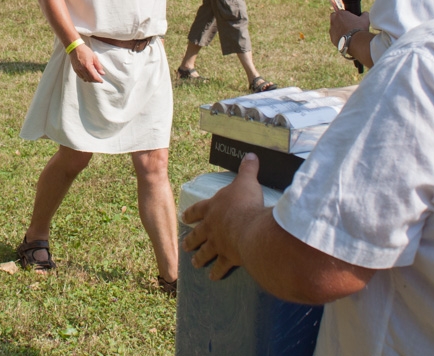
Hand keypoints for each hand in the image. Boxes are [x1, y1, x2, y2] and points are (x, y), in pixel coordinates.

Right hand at [69, 43, 104, 83]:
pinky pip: (81, 77)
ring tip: (94, 77)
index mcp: (87, 66)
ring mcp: (78, 70)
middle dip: (95, 80)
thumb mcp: (94, 57)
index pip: (94, 77)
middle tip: (98, 79)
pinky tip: (88, 75)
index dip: (98, 80)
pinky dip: (85, 77)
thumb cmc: (85, 51)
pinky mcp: (75, 70)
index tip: (101, 81)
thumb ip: (98, 66)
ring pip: (85, 79)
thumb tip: (102, 73)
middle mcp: (82, 70)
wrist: (75, 48)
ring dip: (90, 80)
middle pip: (89, 79)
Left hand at [182, 153, 264, 279]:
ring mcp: (218, 244)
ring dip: (200, 258)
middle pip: (197, 234)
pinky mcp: (228, 257)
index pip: (197, 210)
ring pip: (205, 252)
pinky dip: (217, 272)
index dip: (190, 213)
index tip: (183, 218)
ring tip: (195, 263)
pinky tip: (213, 277)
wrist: (250, 229)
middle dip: (191, 239)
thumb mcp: (246, 181)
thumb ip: (247, 169)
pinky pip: (221, 266)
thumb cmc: (246, 203)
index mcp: (213, 208)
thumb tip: (250, 155)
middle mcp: (211, 227)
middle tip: (185, 244)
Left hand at [329, 9, 368, 44]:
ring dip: (340, 30)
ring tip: (349, 34)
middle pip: (335, 19)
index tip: (351, 19)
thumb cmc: (359, 29)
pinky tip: (346, 39)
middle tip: (348, 25)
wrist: (355, 42)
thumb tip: (364, 14)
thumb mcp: (365, 19)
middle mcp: (333, 21)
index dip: (346, 16)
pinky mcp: (332, 38)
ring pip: (335, 28)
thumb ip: (364, 14)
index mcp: (340, 14)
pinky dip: (340, 37)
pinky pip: (335, 37)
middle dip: (340, 21)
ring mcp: (331, 30)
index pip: (341, 12)